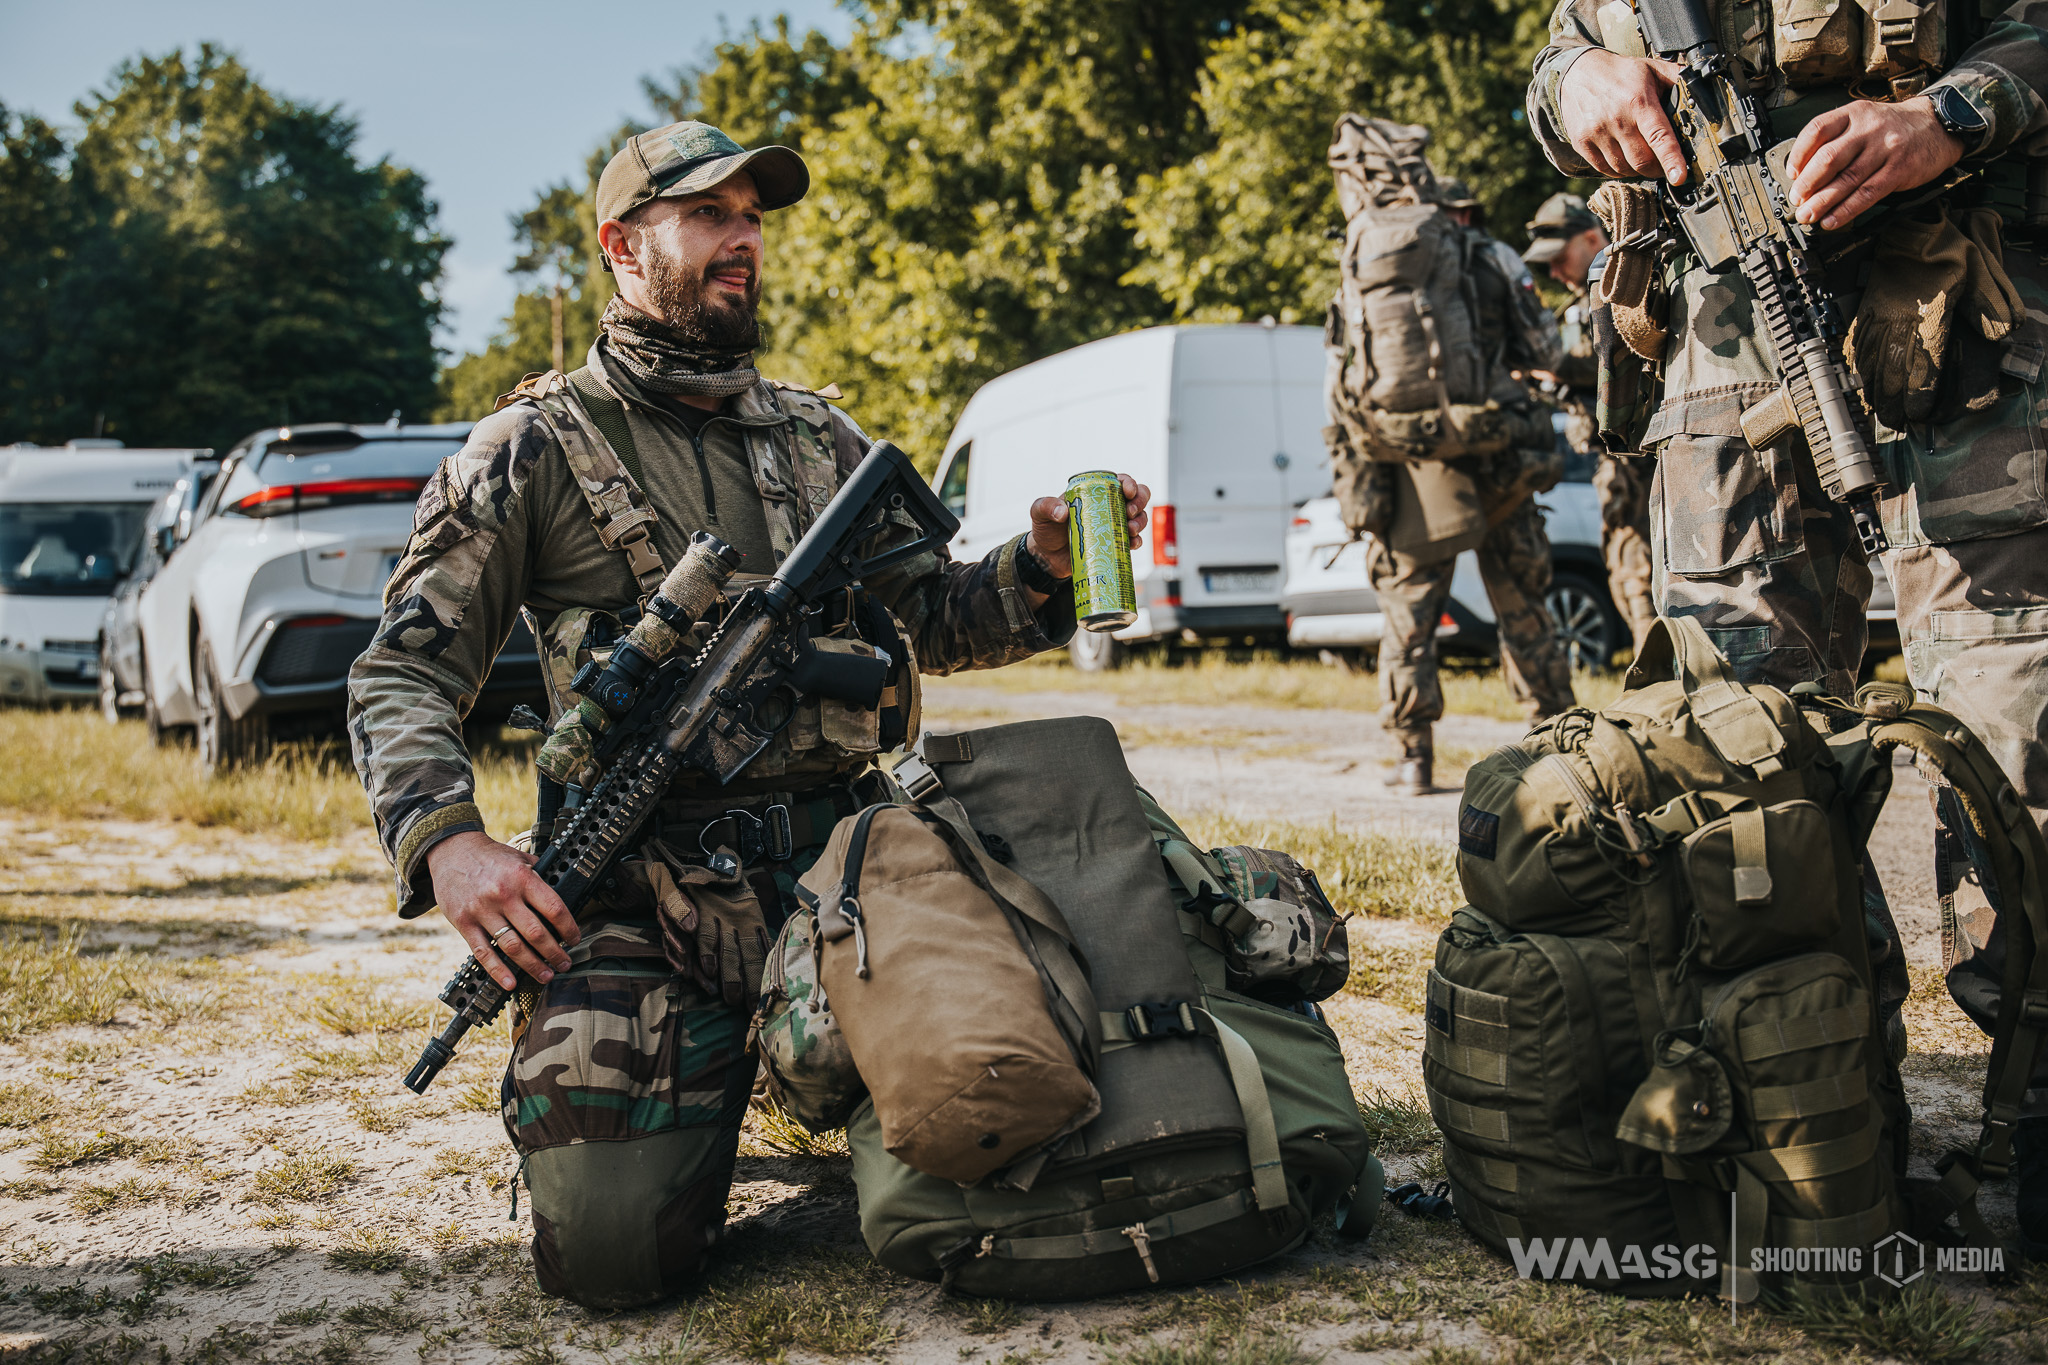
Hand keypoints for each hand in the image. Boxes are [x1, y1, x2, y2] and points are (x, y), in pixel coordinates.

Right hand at [427, 830, 578, 990]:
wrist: (452, 850)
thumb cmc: (490, 857)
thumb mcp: (520, 858)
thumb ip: (540, 877)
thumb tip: (565, 895)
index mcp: (522, 878)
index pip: (554, 908)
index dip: (569, 928)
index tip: (574, 939)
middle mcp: (504, 895)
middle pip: (536, 933)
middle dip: (555, 953)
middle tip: (565, 964)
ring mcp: (482, 910)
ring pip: (513, 946)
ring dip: (533, 966)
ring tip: (546, 975)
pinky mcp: (464, 923)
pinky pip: (483, 952)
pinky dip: (498, 971)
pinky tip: (510, 982)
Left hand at [1025, 474, 1150, 578]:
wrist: (1046, 558)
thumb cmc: (1046, 529)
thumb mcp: (1039, 513)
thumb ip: (1046, 506)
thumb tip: (1063, 513)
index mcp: (1094, 493)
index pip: (1118, 482)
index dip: (1129, 483)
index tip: (1127, 492)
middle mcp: (1109, 507)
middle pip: (1137, 497)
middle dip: (1140, 501)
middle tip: (1130, 513)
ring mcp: (1113, 526)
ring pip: (1139, 518)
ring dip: (1141, 522)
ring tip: (1130, 530)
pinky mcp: (1114, 545)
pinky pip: (1133, 541)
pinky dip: (1137, 541)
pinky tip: (1131, 543)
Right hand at [1559, 49, 1688, 183]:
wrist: (1577, 72)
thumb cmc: (1619, 73)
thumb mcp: (1652, 68)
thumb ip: (1678, 78)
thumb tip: (1705, 86)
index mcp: (1638, 102)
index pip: (1659, 137)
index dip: (1671, 160)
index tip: (1680, 177)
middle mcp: (1616, 120)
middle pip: (1642, 161)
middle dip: (1658, 168)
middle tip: (1665, 165)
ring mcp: (1596, 133)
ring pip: (1624, 169)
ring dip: (1637, 169)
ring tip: (1642, 157)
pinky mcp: (1582, 143)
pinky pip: (1605, 169)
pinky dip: (1618, 170)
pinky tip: (1624, 157)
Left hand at [1788, 97, 1964, 230]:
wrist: (1937, 125)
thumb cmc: (1892, 128)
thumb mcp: (1863, 120)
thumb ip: (1836, 139)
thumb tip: (1804, 174)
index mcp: (1854, 113)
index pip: (1817, 130)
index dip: (1799, 154)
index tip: (1791, 174)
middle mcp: (1869, 128)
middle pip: (1829, 158)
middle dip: (1808, 184)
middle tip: (1797, 200)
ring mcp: (1886, 148)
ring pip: (1847, 179)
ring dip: (1823, 202)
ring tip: (1809, 216)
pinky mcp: (1899, 169)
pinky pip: (1867, 194)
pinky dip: (1846, 210)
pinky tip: (1832, 220)